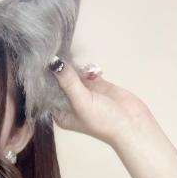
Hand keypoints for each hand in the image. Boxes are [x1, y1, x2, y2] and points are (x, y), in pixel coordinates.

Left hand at [49, 59, 164, 145]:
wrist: (133, 124)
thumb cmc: (103, 120)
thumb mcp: (81, 101)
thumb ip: (68, 82)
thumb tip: (54, 62)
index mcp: (61, 113)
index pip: (48, 93)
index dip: (46, 78)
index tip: (43, 61)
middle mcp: (70, 103)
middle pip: (60, 82)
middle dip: (61, 70)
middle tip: (59, 53)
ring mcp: (84, 94)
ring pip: (74, 75)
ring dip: (75, 68)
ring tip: (78, 61)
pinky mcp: (97, 86)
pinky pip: (87, 73)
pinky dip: (88, 68)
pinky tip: (93, 70)